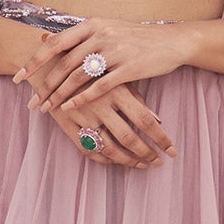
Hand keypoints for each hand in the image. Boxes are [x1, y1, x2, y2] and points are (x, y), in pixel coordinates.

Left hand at [11, 16, 187, 117]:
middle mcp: (101, 35)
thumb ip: (79, 37)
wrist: (171, 41)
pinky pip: (99, 87)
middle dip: (44, 84)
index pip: (55, 43)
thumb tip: (46, 41)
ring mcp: (115, 51)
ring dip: (59, 94)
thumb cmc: (136, 38)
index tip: (18, 76)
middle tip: (31, 100)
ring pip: (78, 76)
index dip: (35, 61)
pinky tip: (69, 108)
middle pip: (63, 62)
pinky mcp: (128, 69)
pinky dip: (82, 98)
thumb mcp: (107, 29)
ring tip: (47, 108)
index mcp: (92, 24)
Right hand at [18, 55, 175, 166]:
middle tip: (158, 163)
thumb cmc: (91, 66)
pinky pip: (89, 150)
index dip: (160, 139)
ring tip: (141, 164)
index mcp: (116, 90)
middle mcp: (100, 104)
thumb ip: (136, 98)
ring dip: (128, 160)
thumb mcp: (115, 76)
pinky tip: (116, 161)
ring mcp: (83, 116)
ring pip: (109, 148)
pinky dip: (104, 159)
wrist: (51, 60)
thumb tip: (158, 121)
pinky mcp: (68, 125)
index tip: (172, 151)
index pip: (145, 120)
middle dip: (147, 154)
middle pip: (129, 138)